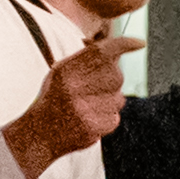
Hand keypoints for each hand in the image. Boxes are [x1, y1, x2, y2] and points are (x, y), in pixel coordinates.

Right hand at [2, 19, 134, 173]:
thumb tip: (120, 49)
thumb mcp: (62, 72)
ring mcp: (84, 109)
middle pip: (116, 76)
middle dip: (113, 81)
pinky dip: (107, 118)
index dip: (123, 45)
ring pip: (119, 98)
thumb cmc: (55, 98)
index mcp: (66, 71)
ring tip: (88, 107)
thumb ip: (86, 60)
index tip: (140, 43)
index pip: (101, 52)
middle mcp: (74, 88)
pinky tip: (90, 119)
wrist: (39, 134)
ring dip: (110, 101)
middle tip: (96, 89)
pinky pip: (115, 117)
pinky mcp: (93, 128)